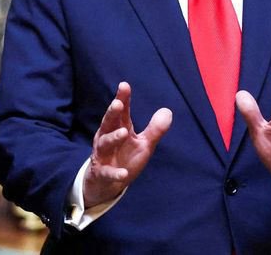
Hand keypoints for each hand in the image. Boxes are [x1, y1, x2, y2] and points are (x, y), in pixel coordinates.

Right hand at [83, 82, 171, 207]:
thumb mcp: (143, 144)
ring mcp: (102, 155)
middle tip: (118, 104)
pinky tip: (123, 173)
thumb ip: (154, 129)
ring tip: (124, 132)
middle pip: (108, 123)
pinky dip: (114, 173)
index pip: (121, 112)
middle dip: (112, 113)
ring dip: (113, 138)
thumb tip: (167, 110)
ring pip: (105, 144)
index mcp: (118, 128)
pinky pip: (107, 173)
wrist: (106, 184)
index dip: (122, 98)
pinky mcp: (102, 173)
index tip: (124, 85)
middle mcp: (106, 138)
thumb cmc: (125, 158)